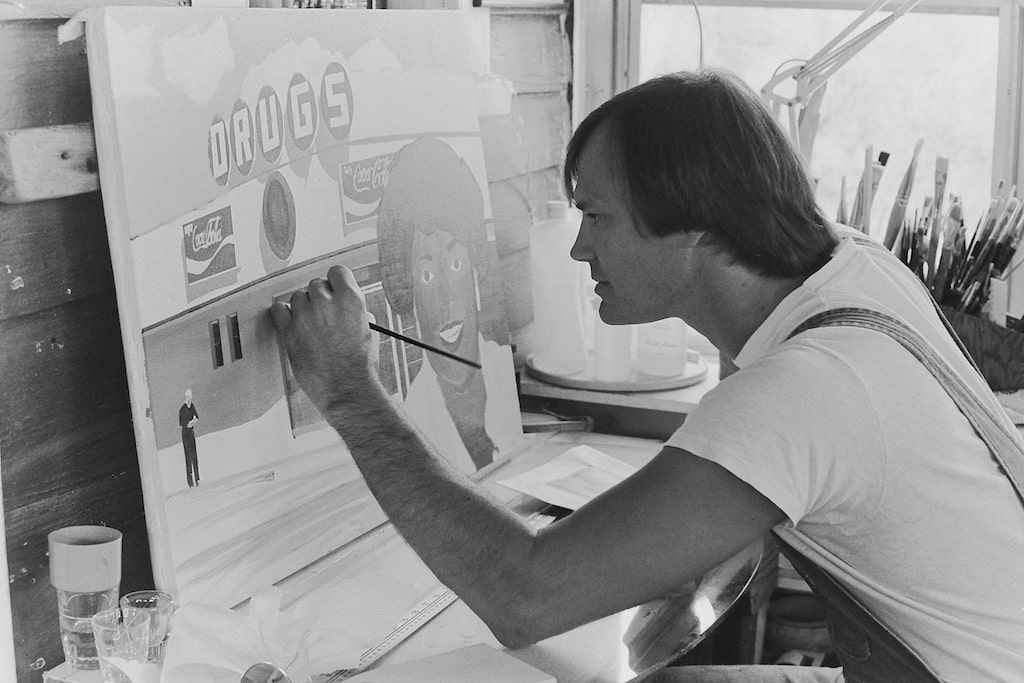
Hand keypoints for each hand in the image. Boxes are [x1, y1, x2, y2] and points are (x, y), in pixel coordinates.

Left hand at [270, 266, 381, 414]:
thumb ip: (356, 312)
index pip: (337, 272)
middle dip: (320, 297)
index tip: (334, 289)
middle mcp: (326, 303)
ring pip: (298, 297)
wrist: (346, 388)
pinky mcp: (289, 331)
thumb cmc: (360, 365)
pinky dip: (283, 313)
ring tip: (311, 323)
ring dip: (303, 306)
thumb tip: (347, 307)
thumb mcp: (369, 331)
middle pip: (316, 285)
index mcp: (351, 300)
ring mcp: (305, 316)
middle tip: (324, 314)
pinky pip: (279, 310)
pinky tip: (291, 320)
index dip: (336, 282)